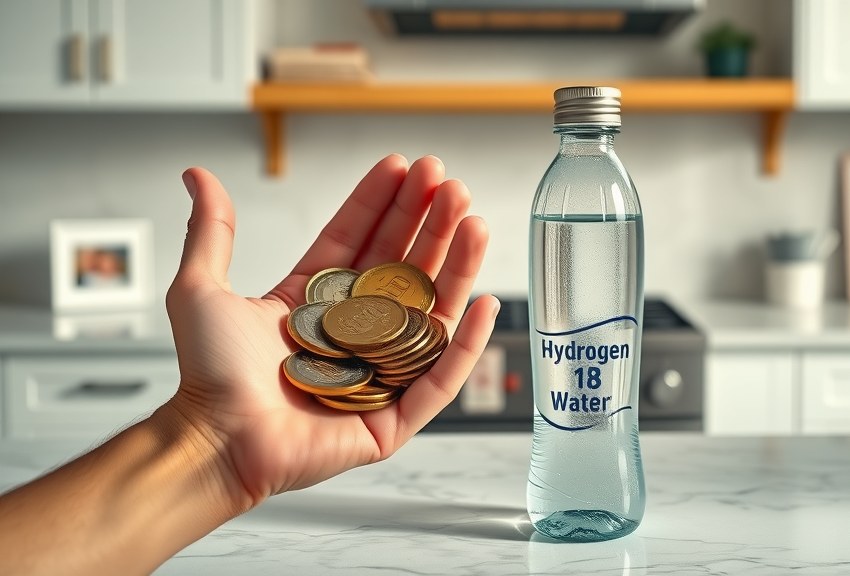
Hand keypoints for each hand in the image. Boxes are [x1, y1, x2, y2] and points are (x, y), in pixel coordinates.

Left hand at [165, 155, 497, 512]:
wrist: (214, 439)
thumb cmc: (209, 373)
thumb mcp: (204, 288)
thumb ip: (212, 230)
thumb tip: (198, 174)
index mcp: (318, 302)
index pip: (360, 241)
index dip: (384, 204)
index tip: (404, 166)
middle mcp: (354, 332)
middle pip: (404, 269)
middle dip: (430, 223)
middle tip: (451, 184)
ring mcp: (379, 372)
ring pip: (430, 314)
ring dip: (457, 267)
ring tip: (474, 221)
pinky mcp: (393, 416)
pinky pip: (439, 378)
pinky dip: (465, 345)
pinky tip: (484, 303)